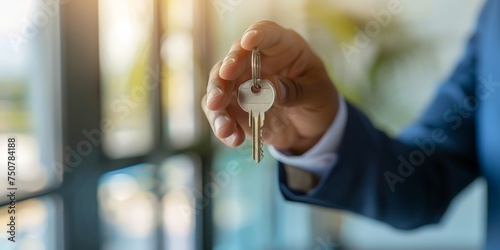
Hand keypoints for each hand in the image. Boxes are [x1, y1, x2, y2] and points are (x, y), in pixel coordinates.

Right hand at [201, 21, 338, 154]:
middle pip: (233, 61)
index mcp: (282, 48)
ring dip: (218, 108)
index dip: (256, 36)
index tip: (247, 42)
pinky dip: (223, 126)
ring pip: (219, 87)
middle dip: (222, 78)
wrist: (312, 128)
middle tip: (219, 97)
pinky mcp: (235, 106)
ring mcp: (242, 83)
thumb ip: (296, 91)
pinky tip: (233, 138)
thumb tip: (272, 89)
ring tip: (225, 127)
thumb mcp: (317, 95)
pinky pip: (221, 113)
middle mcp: (257, 62)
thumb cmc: (318, 100)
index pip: (267, 34)